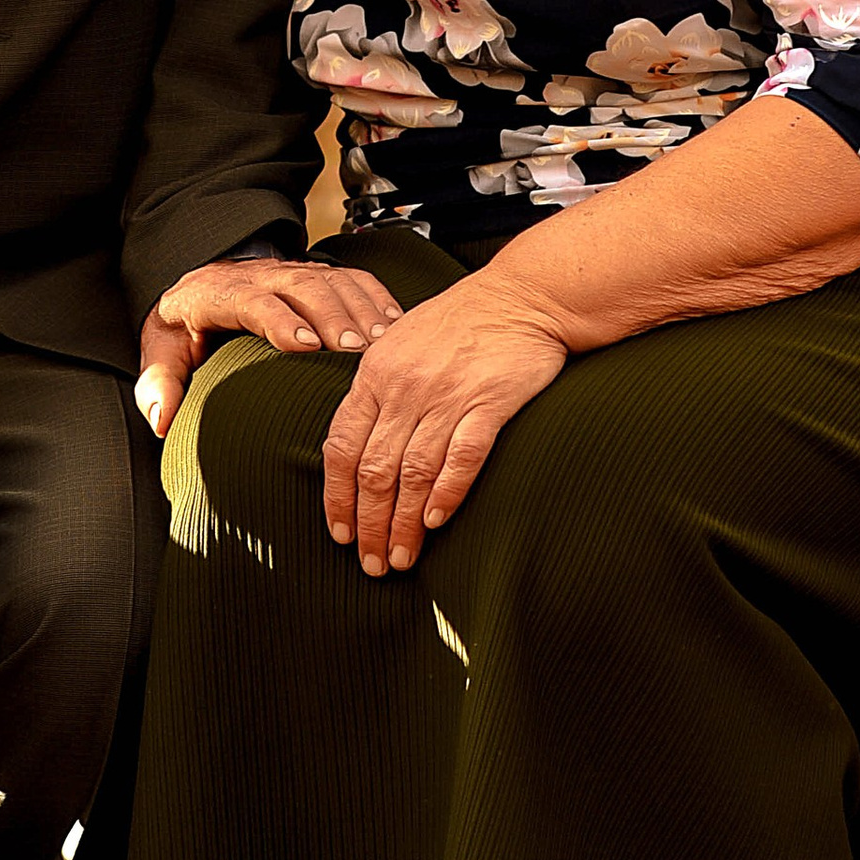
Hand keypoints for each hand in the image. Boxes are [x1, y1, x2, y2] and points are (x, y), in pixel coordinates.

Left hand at [134, 253, 406, 436]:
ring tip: (383, 346)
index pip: (251, 298)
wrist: (204, 282)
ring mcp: (294, 273)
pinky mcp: (319, 276)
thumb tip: (161, 418)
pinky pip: (354, 280)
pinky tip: (396, 328)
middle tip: (358, 352)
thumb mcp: (163, 349)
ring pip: (333, 281)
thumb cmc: (187, 326)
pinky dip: (377, 300)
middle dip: (332, 316)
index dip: (279, 319)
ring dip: (360, 310)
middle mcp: (261, 276)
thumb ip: (158, 383)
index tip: (305, 345)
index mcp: (218, 291)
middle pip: (302, 286)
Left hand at [320, 295, 569, 574]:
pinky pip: (462, 457)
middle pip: (375, 469)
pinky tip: (437, 521)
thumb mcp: (399, 341)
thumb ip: (376, 389)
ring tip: (401, 558)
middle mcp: (405, 387)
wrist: (523, 296)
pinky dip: (447, 492)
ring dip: (405, 523)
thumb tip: (353, 441)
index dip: (337, 496)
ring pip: (414, 473)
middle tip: (372, 563)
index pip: (342, 445)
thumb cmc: (461, 321)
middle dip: (370, 523)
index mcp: (375, 373)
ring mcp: (447, 395)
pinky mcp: (489, 402)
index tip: (340, 533)